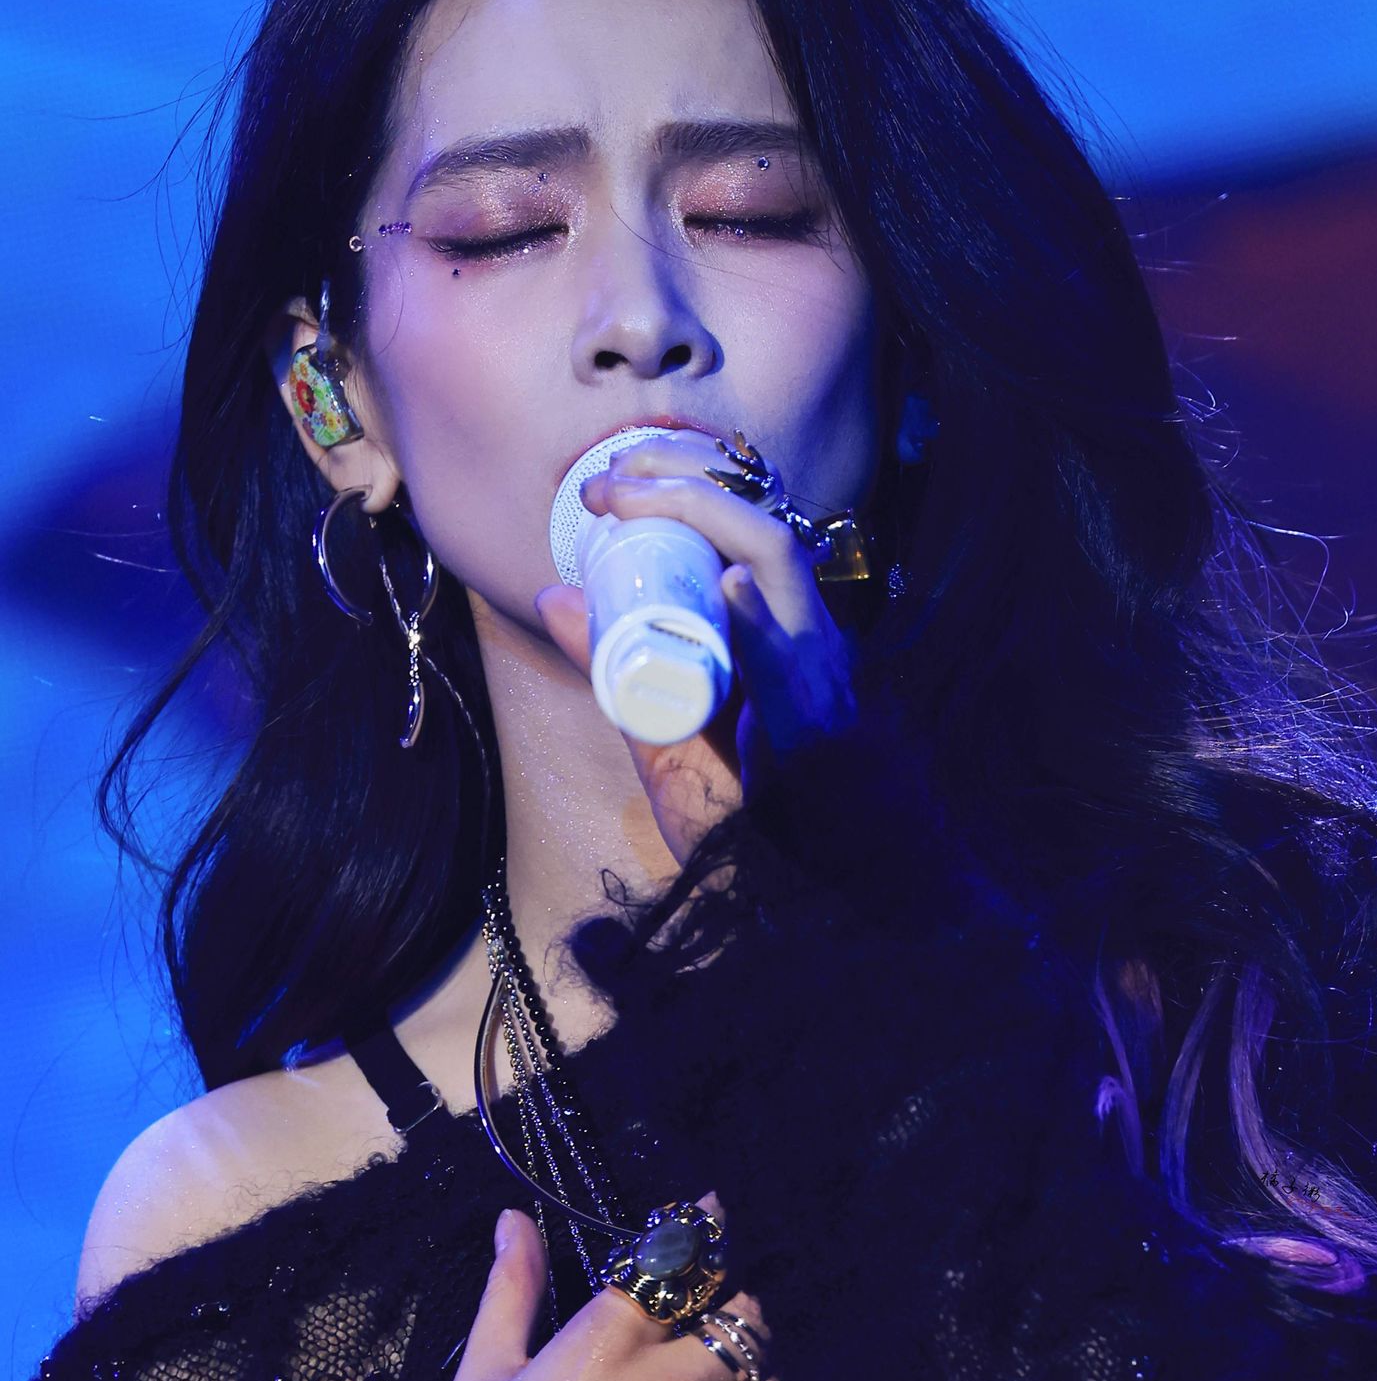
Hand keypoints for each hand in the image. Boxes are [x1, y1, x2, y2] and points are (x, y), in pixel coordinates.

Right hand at [429, 1190, 831, 1380]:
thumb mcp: (484, 1374)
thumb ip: (511, 1288)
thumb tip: (512, 1215)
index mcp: (609, 1344)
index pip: (680, 1260)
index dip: (705, 1228)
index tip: (715, 1212)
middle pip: (746, 1319)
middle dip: (743, 1308)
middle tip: (731, 1314)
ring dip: (778, 1377)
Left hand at [534, 429, 856, 867]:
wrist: (798, 903)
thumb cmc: (740, 820)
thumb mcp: (657, 729)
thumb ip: (612, 667)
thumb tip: (552, 595)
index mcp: (777, 633)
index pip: (747, 526)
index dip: (685, 482)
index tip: (609, 478)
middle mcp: (805, 642)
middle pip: (761, 526)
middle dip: (685, 481)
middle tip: (608, 477)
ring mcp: (817, 681)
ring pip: (781, 569)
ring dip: (709, 521)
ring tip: (636, 501)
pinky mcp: (821, 735)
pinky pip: (798, 669)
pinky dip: (766, 628)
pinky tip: (736, 591)